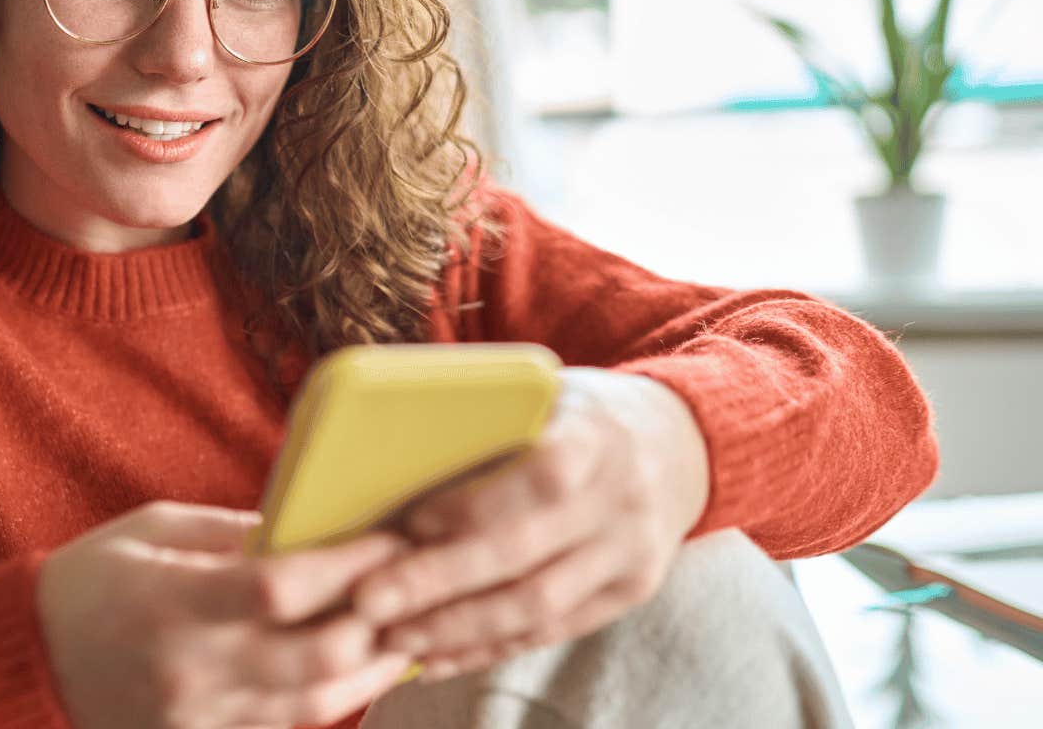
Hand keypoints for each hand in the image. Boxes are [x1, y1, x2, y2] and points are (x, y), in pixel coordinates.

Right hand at [36, 500, 420, 728]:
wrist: (27, 660)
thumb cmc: (90, 580)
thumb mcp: (153, 530)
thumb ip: (232, 532)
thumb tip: (312, 528)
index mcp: (172, 601)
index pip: (281, 587)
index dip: (348, 565)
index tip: (391, 536)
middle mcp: (190, 668)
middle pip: (316, 657)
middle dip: (378, 622)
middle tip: (415, 588)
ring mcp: (197, 717)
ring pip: (315, 705)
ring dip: (372, 670)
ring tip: (407, 634)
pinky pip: (284, 728)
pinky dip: (330, 700)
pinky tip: (357, 672)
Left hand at [348, 367, 710, 682]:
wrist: (679, 444)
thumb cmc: (579, 412)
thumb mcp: (545, 392)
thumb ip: (487, 422)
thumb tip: (386, 456)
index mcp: (595, 437)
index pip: (539, 478)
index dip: (473, 506)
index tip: (410, 521)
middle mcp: (621, 500)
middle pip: (524, 556)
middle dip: (438, 583)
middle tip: (369, 601)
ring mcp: (631, 554)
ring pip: (536, 607)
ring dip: (456, 629)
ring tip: (391, 637)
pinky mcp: (628, 594)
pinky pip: (551, 632)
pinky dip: (488, 648)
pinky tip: (436, 656)